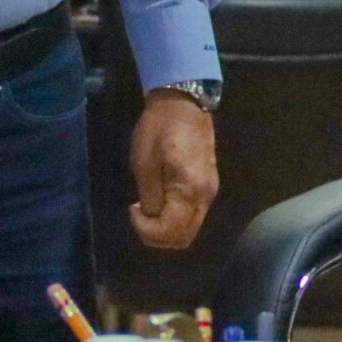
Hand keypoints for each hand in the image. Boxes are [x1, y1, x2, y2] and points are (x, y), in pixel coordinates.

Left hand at [129, 93, 217, 248]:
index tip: (132, 209)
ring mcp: (209, 192)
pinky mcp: (208, 186)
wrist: (183, 104)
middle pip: (184, 237)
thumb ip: (149, 196)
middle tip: (139, 216)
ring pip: (190, 229)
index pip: (171, 231)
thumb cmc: (159, 129)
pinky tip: (160, 201)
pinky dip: (175, 219)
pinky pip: (193, 215)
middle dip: (157, 236)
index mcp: (189, 189)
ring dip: (167, 229)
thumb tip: (150, 217)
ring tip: (148, 209)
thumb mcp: (144, 162)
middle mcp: (205, 196)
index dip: (146, 229)